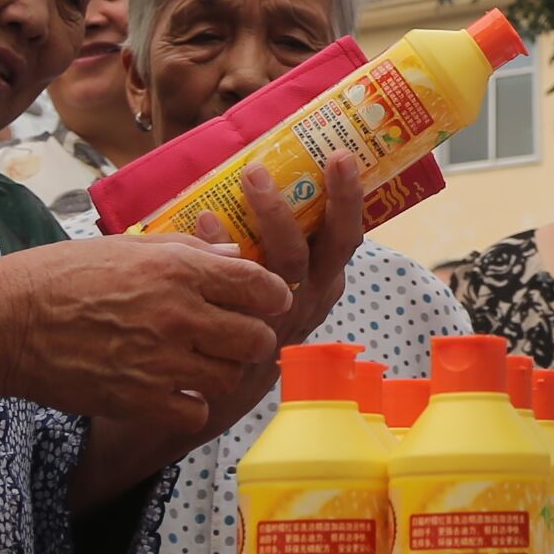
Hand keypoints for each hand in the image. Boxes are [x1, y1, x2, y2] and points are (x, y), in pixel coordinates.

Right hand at [0, 231, 293, 438]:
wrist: (8, 322)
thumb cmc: (62, 276)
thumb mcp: (127, 246)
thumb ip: (188, 252)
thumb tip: (233, 255)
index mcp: (178, 269)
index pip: (260, 286)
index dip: (272, 296)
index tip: (267, 302)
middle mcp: (178, 314)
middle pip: (257, 339)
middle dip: (252, 339)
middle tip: (234, 339)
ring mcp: (161, 361)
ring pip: (230, 378)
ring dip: (220, 373)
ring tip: (199, 364)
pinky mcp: (139, 400)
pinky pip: (196, 412)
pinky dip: (191, 406)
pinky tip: (174, 391)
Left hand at [195, 152, 370, 450]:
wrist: (203, 397)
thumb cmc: (236, 325)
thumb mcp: (270, 288)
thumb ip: (266, 244)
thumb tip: (254, 173)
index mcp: (323, 282)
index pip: (348, 236)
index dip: (350, 198)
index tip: (342, 156)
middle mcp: (312, 300)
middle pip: (335, 246)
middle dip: (337, 198)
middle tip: (325, 155)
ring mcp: (283, 320)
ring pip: (292, 261)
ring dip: (275, 213)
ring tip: (253, 173)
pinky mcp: (249, 337)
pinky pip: (242, 287)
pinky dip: (222, 245)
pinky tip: (205, 218)